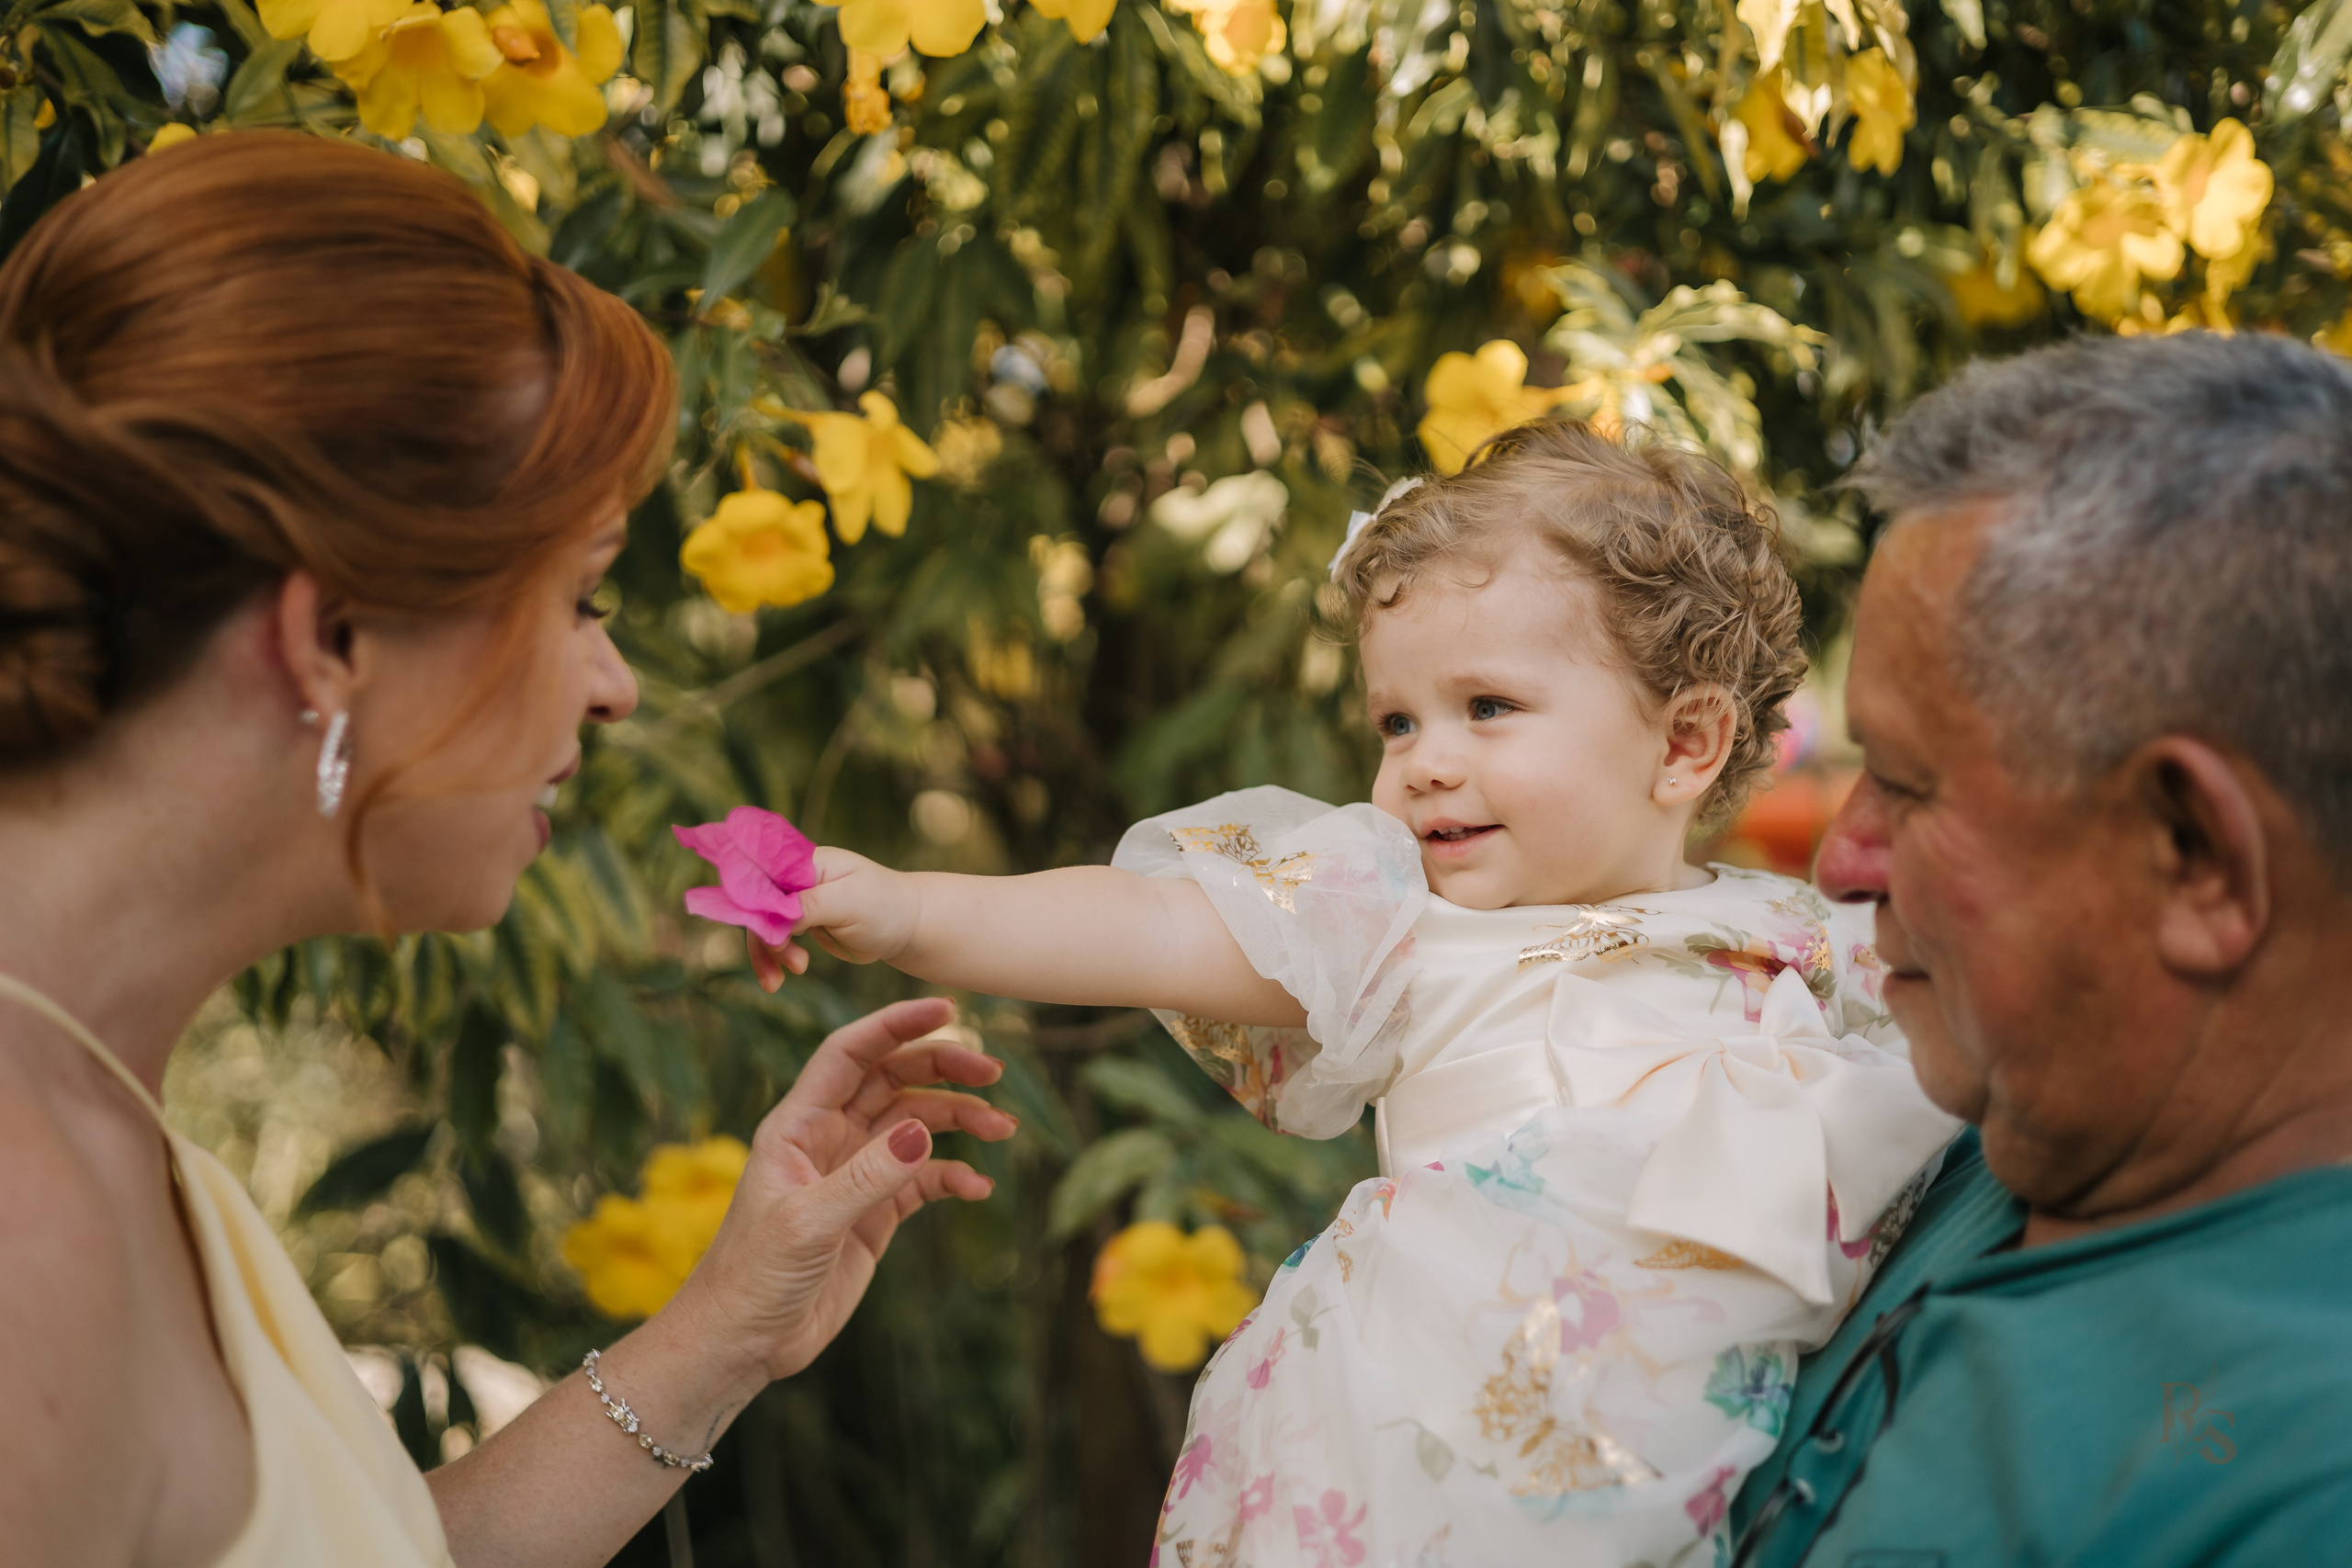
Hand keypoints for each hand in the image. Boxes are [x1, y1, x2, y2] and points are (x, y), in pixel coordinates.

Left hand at [672, 997, 1015, 1381]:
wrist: (744, 1342)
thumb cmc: (753, 1276)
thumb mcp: (807, 1223)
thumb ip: (867, 1176)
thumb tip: (926, 1132)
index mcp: (798, 1125)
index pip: (850, 1054)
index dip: (895, 1025)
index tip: (947, 1010)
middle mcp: (828, 1139)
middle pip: (893, 1079)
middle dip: (943, 1068)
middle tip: (992, 1071)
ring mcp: (854, 1174)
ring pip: (916, 1125)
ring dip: (959, 1119)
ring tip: (1002, 1128)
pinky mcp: (874, 1213)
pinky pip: (924, 1179)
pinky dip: (953, 1176)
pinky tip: (978, 1188)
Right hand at [747, 846, 918, 990]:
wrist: (906, 927)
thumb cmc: (883, 906)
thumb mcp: (847, 902)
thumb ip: (806, 905)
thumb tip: (767, 916)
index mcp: (805, 862)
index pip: (763, 876)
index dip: (753, 902)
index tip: (761, 932)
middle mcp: (796, 878)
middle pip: (758, 905)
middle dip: (762, 937)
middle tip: (779, 964)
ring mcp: (798, 902)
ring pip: (763, 926)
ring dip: (768, 954)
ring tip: (778, 982)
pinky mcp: (802, 923)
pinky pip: (776, 940)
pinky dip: (775, 958)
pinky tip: (780, 978)